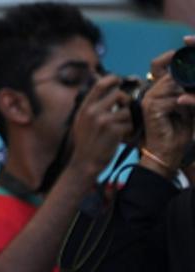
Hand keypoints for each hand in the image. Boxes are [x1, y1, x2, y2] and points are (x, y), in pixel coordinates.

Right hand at [65, 75, 134, 179]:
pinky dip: (128, 130)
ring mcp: (103, 122)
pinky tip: (120, 136)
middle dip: (125, 101)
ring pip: (127, 110)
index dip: (113, 79)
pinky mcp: (114, 131)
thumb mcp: (82, 122)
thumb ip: (92, 106)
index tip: (119, 81)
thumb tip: (107, 89)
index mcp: (85, 108)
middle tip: (123, 109)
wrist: (83, 164)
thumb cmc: (86, 143)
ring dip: (127, 118)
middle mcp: (93, 112)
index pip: (101, 84)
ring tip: (119, 127)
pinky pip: (129, 123)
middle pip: (119, 94)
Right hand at [138, 37, 194, 177]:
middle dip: (188, 80)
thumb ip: (186, 88)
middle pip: (172, 72)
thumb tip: (191, 70)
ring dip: (188, 95)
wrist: (167, 153)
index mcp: (157, 88)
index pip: (160, 63)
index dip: (173, 56)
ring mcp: (149, 98)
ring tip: (187, 109)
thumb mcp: (187, 103)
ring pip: (175, 84)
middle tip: (187, 99)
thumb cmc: (179, 130)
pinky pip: (174, 98)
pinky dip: (185, 106)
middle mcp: (150, 91)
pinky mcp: (151, 108)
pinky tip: (184, 116)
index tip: (187, 49)